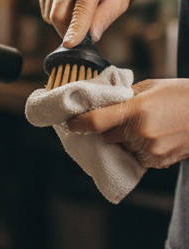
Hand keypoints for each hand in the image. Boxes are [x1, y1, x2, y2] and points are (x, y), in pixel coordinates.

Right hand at [39, 0, 134, 46]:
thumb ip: (105, 17)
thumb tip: (91, 37)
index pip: (81, 9)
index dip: (75, 29)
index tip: (69, 44)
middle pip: (58, 14)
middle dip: (67, 31)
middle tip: (81, 36)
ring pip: (49, 13)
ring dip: (62, 22)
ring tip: (79, 13)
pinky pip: (45, 6)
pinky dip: (55, 13)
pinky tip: (70, 3)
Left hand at [67, 78, 188, 168]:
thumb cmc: (181, 95)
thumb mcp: (150, 87)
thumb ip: (124, 96)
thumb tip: (100, 101)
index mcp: (136, 108)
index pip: (95, 122)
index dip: (78, 123)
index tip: (70, 122)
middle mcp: (141, 132)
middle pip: (107, 136)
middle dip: (106, 129)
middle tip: (114, 119)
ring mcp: (150, 149)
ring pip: (121, 148)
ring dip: (123, 140)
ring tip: (141, 125)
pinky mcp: (159, 161)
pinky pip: (137, 157)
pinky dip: (137, 149)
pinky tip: (152, 136)